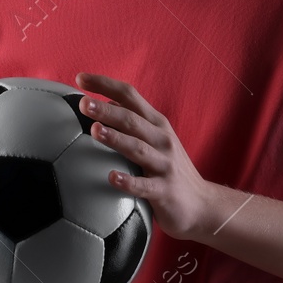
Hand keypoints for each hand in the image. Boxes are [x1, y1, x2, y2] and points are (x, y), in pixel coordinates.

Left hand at [75, 71, 210, 239]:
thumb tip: (103, 104)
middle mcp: (162, 139)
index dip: (106, 85)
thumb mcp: (155, 140)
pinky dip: (128, 181)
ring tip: (94, 130)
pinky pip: (144, 186)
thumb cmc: (169, 169)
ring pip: (138, 148)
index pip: (130, 96)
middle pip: (132, 119)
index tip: (80, 78)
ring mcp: (165, 164)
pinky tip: (111, 177)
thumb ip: (133, 122)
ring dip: (116, 138)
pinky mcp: (165, 190)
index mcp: (156, 123)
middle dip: (107, 110)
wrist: (202, 204)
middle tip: (83, 103)